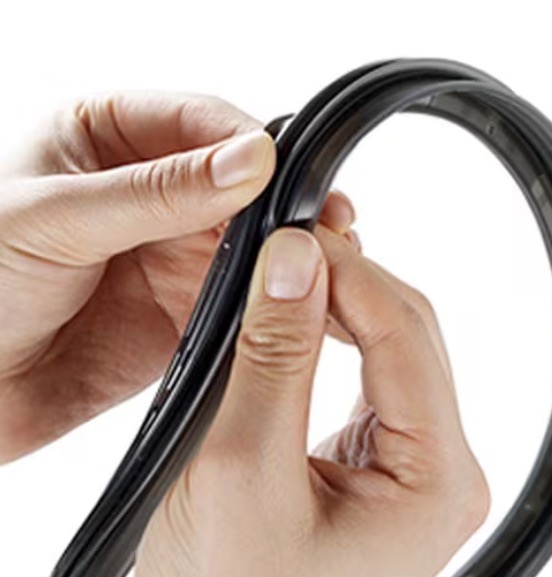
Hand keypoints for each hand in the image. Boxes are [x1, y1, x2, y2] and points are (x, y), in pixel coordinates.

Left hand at [0, 93, 354, 461]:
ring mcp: (177, 254)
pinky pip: (247, 302)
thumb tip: (250, 163)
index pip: (202, 123)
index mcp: (110, 137)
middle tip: (329, 228)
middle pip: (244, 185)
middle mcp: (153, 192)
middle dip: (287, 205)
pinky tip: (305, 309)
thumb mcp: (55, 219)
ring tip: (330, 271)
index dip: (250, 146)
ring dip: (291, 257)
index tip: (282, 175)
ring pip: (255, 244)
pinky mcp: (191, 312)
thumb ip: (156, 193)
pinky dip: (277, 305)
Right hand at [100, 225, 490, 576]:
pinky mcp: (384, 477)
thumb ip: (275, 355)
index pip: (407, 337)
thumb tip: (295, 258)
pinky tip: (300, 330)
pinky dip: (337, 350)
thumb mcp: (242, 469)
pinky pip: (372, 390)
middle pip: (413, 341)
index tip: (291, 234)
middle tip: (283, 250)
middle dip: (350, 287)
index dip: (350, 274)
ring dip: (343, 314)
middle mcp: (445, 478)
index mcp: (438, 484)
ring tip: (284, 282)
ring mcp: (417, 479)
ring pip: (395, 359)